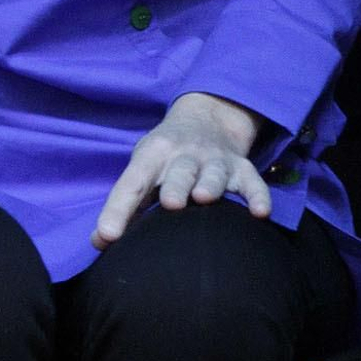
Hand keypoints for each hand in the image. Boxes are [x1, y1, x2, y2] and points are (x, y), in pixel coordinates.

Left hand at [92, 92, 271, 247]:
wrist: (207, 117)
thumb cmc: (166, 156)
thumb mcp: (142, 168)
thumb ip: (125, 205)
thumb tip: (99, 243)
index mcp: (153, 155)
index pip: (131, 182)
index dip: (117, 208)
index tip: (107, 235)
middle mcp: (185, 155)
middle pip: (180, 170)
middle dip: (176, 186)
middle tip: (171, 203)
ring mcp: (215, 160)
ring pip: (215, 172)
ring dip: (211, 184)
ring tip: (205, 198)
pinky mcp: (241, 168)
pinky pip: (252, 182)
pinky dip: (257, 195)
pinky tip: (260, 213)